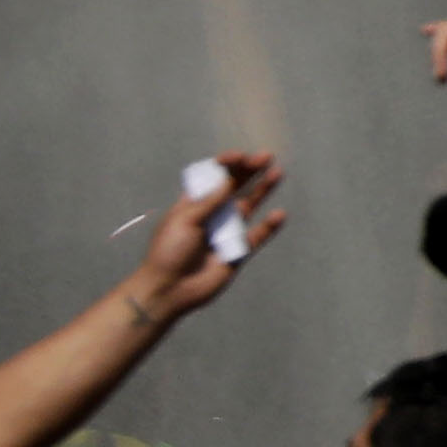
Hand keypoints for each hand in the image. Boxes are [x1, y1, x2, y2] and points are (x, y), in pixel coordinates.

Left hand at [132, 153, 283, 314]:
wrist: (170, 289)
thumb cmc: (169, 251)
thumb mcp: (185, 221)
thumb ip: (209, 202)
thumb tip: (229, 179)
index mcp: (193, 203)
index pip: (212, 178)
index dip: (226, 164)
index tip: (238, 156)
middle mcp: (212, 213)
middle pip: (235, 187)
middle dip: (249, 171)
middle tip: (266, 156)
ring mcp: (227, 231)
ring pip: (250, 205)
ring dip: (263, 190)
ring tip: (277, 173)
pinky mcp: (239, 251)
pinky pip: (258, 235)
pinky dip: (269, 226)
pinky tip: (278, 214)